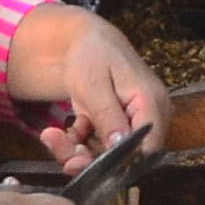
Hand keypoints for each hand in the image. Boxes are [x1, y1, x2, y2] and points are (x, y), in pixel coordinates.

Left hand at [1, 2, 167, 156]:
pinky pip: (99, 148)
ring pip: (109, 156)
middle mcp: (149, 118)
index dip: (118, 162)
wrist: (83, 41)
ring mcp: (133, 124)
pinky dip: (78, 144)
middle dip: (89, 159)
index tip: (83, 160)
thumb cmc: (92, 53)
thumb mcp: (93, 84)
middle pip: (126, 157)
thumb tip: (120, 147)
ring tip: (52, 136)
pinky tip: (61, 131)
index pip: (147, 147)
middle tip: (59, 151)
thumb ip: (108, 115)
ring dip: (78, 152)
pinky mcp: (118, 128)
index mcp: (152, 103)